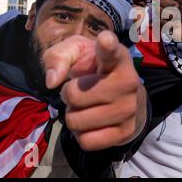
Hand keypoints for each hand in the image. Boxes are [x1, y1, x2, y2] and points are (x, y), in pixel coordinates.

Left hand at [43, 31, 146, 150]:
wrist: (125, 96)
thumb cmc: (95, 69)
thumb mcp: (77, 54)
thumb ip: (59, 56)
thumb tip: (52, 81)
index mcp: (117, 57)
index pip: (111, 50)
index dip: (106, 45)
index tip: (105, 40)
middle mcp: (128, 81)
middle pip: (75, 96)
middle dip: (69, 95)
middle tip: (81, 91)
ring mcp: (129, 108)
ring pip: (76, 121)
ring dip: (73, 116)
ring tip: (86, 107)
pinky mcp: (126, 131)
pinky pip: (86, 141)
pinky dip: (81, 135)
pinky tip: (91, 123)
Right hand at [154, 0, 181, 52]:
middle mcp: (167, 2)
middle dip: (165, 1)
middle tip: (176, 6)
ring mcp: (164, 13)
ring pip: (156, 8)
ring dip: (168, 13)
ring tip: (178, 17)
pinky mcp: (162, 23)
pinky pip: (158, 20)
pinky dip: (168, 22)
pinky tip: (176, 25)